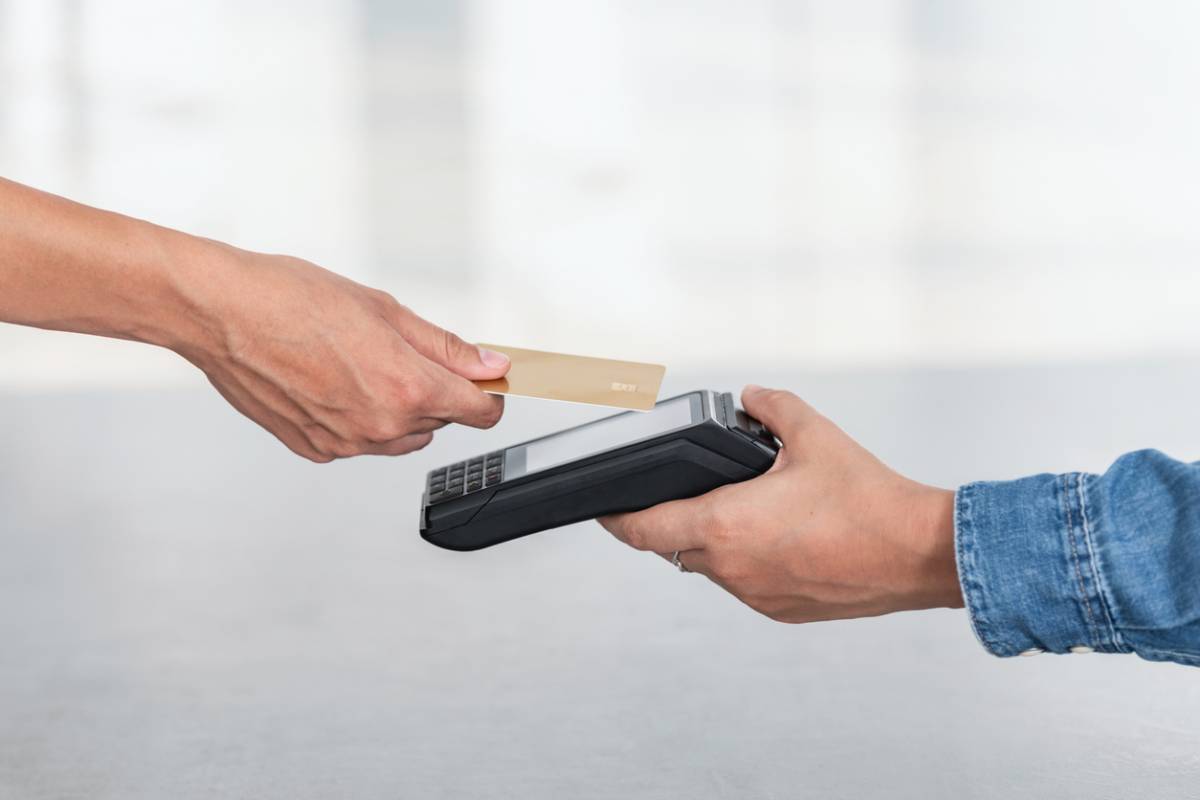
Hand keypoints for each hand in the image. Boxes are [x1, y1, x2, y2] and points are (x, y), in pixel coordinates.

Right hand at [175, 247, 508, 461]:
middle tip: (399, 351)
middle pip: (441, 421)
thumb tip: (489, 364)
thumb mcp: (386, 310)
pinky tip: (332, 382)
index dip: (489, 393)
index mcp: (407, 388)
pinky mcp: (316, 449)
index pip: (481, 412)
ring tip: (361, 364)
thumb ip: (447, 347)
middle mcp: (381, 425)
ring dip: (399, 408)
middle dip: (436, 390)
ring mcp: (347, 443)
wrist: (222, 314)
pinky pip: (359, 442)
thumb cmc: (292, 300)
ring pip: (402, 435)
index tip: (484, 380)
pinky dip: (358, 418)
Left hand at [600, 386, 962, 621]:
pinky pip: (744, 585)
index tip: (605, 511)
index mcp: (724, 525)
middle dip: (675, 521)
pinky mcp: (782, 612)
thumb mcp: (813, 435)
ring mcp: (756, 596)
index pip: (644, 530)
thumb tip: (752, 398)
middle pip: (675, 547)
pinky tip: (775, 538)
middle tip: (690, 494)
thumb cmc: (869, 503)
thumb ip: (771, 407)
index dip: (617, 520)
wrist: (919, 554)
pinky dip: (746, 562)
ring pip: (711, 568)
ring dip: (714, 542)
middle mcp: (732, 568)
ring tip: (745, 510)